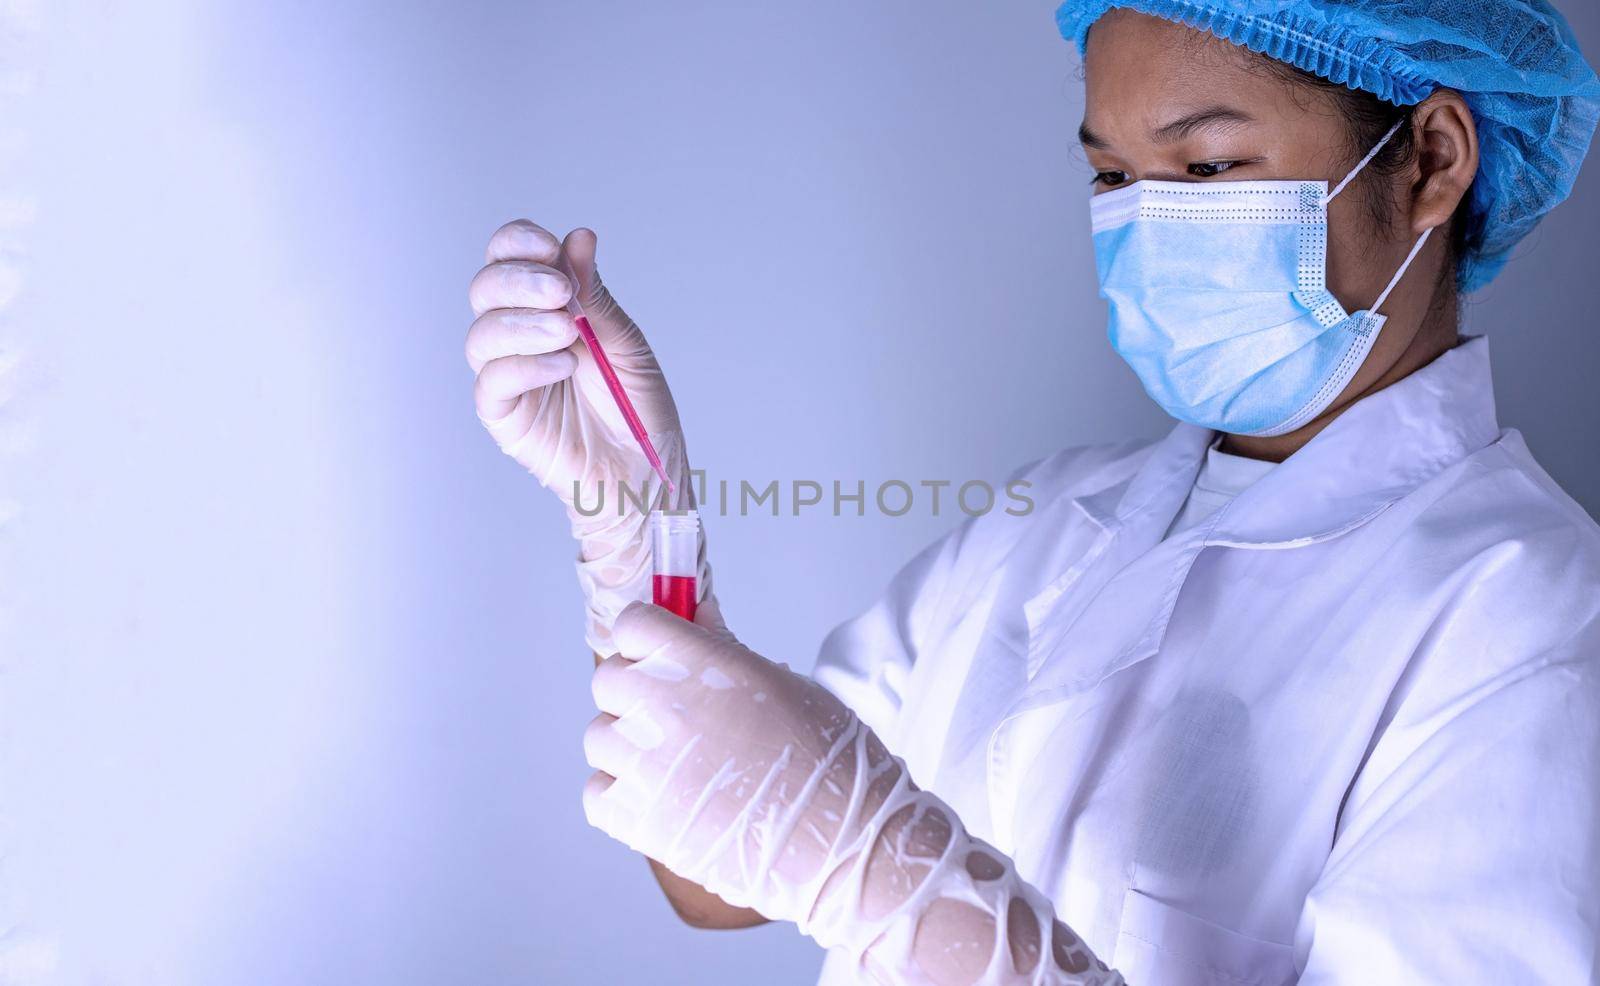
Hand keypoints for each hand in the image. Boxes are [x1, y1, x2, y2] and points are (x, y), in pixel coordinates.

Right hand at [467, 220, 685, 502]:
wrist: (645, 473)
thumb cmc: (637, 408)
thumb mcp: (626, 343)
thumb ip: (596, 296)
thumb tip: (578, 238)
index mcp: (545, 307)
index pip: (509, 259)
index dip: (518, 244)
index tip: (548, 246)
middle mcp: (518, 335)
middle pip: (485, 288)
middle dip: (518, 280)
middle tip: (560, 290)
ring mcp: (508, 375)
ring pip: (481, 334)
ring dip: (522, 323)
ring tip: (567, 332)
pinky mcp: (504, 415)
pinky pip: (493, 381)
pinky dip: (525, 365)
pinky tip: (563, 365)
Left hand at [584, 604, 1121, 984]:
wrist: (862, 856)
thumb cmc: (848, 769)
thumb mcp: (797, 689)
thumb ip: (738, 664)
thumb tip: (702, 637)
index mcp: (711, 660)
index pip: (631, 620)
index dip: (649, 639)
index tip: (667, 654)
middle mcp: (669, 703)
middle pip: (612, 677)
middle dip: (645, 696)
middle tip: (694, 727)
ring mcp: (649, 762)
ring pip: (602, 736)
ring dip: (635, 749)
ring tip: (696, 772)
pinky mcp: (639, 821)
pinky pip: (600, 792)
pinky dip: (626, 797)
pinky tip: (675, 803)